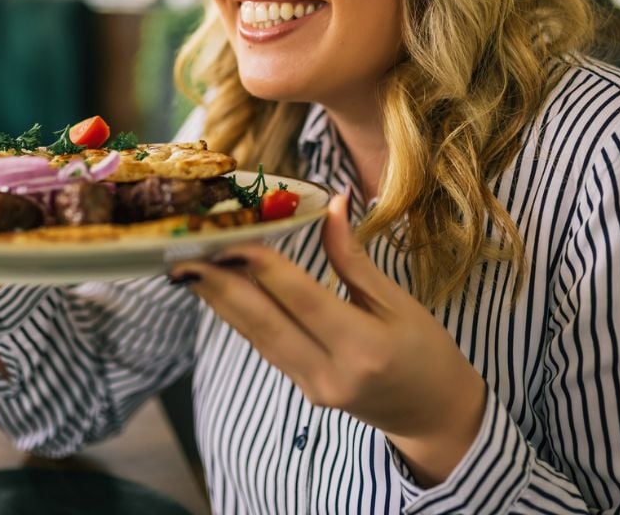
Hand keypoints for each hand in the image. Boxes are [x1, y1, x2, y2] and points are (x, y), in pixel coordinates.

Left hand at [169, 193, 486, 486]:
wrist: (434, 415)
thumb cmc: (426, 351)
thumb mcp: (399, 302)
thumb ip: (355, 258)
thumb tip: (330, 204)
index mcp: (363, 347)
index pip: (301, 298)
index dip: (263, 265)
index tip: (232, 234)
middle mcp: (331, 372)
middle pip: (264, 321)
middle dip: (220, 284)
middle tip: (185, 251)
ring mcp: (312, 387)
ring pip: (256, 336)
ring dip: (219, 299)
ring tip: (188, 266)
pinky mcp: (302, 389)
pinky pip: (264, 347)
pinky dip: (239, 316)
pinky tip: (217, 291)